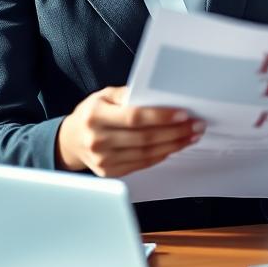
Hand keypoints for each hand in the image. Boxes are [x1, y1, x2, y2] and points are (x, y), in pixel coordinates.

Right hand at [56, 85, 203, 177]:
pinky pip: (142, 163)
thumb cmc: (92, 113)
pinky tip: (174, 146)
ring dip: (174, 145)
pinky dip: (161, 155)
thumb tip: (159, 95)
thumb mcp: (104, 95)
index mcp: (95, 116)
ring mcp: (103, 159)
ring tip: (191, 136)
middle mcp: (98, 139)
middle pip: (144, 137)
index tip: (183, 114)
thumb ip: (128, 94)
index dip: (161, 116)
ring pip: (147, 153)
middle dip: (175, 131)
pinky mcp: (110, 172)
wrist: (71, 140)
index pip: (135, 117)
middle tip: (196, 125)